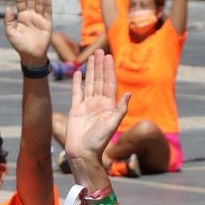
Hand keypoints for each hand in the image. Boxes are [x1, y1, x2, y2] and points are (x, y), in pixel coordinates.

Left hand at [4, 0, 52, 65]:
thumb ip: (8, 20)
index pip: (21, 2)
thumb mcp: (11, 33)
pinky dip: (48, 5)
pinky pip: (48, 12)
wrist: (31, 56)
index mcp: (22, 16)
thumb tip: (7, 7)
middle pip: (31, 0)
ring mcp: (39, 18)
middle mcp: (31, 15)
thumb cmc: (20, 45)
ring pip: (39, 4)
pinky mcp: (47, 24)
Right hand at [64, 50, 129, 176]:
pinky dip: (78, 83)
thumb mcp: (112, 124)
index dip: (109, 70)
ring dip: (90, 70)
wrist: (82, 153)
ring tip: (91, 57)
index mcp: (108, 106)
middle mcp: (98, 104)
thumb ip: (120, 109)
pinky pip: (76, 93)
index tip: (109, 56)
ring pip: (89, 83)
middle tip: (99, 51)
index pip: (109, 83)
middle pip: (99, 80)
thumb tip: (129, 94)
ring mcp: (86, 106)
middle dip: (100, 66)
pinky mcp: (75, 110)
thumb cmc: (99, 141)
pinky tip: (79, 73)